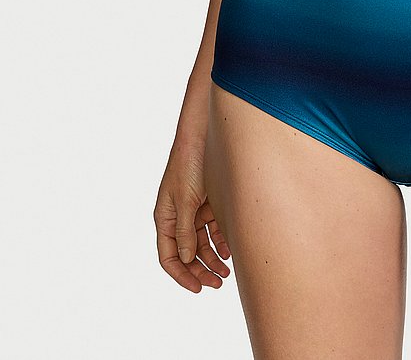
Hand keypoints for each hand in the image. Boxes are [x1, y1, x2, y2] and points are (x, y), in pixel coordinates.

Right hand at [154, 137, 231, 292]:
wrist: (203, 136)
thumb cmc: (189, 164)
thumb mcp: (186, 200)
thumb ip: (186, 230)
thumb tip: (187, 259)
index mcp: (165, 218)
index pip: (169, 257)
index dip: (182, 276)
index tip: (198, 289)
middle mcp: (177, 218)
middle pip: (187, 254)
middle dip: (200, 271)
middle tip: (218, 284)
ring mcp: (193, 211)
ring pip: (202, 244)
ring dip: (213, 259)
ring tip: (227, 272)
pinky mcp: (208, 203)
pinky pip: (213, 229)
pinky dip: (220, 241)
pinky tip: (230, 251)